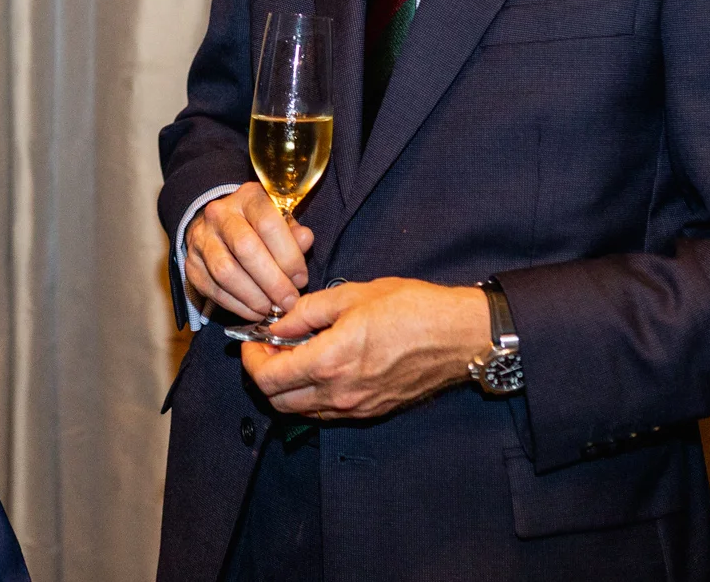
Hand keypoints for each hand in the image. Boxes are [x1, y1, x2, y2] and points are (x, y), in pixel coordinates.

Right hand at [184, 182, 315, 321]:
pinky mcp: (191, 265)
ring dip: (254, 297)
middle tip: (289, 302)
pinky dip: (237, 306)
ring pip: (226, 272)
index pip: (268, 223)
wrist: (219, 228)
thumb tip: (304, 239)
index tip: (301, 279)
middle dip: (272, 282)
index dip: (288, 255)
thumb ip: (294, 233)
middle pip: (245, 248)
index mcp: (248, 198)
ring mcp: (201, 239)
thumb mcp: (281, 222)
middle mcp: (219, 214)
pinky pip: (214, 290)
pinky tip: (255, 311)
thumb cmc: (259, 227)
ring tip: (272, 309)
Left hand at [242, 278, 489, 420]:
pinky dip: (312, 396)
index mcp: (329, 362)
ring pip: (301, 411)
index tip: (254, 341)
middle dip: (263, 376)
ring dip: (287, 388)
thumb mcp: (352, 296)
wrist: (459, 336)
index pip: (267, 378)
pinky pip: (327, 413)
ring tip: (294, 355)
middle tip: (268, 349)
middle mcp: (339, 394)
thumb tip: (279, 323)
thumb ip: (307, 312)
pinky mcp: (372, 412)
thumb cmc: (412, 309)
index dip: (251, 360)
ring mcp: (356, 408)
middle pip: (277, 403)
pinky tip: (321, 367)